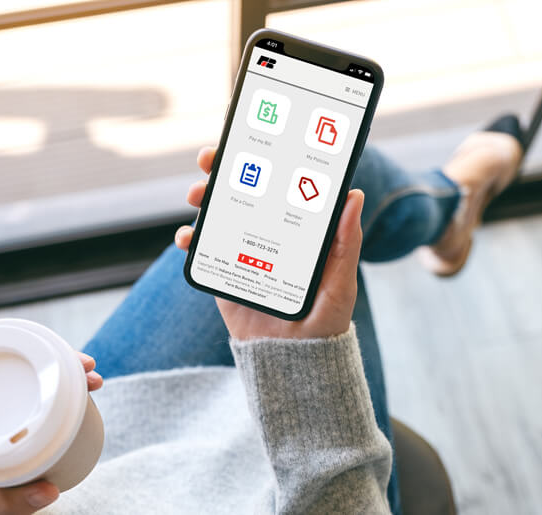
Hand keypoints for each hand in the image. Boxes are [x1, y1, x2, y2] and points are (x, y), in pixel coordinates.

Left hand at [0, 353, 102, 513]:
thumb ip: (14, 500)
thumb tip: (51, 491)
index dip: (34, 359)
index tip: (66, 361)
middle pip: (23, 369)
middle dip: (63, 363)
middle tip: (90, 371)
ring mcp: (0, 409)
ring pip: (36, 380)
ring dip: (69, 375)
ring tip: (94, 381)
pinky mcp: (17, 418)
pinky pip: (41, 396)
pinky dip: (65, 391)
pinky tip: (84, 393)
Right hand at [175, 147, 363, 339]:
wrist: (292, 360)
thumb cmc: (324, 319)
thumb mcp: (340, 281)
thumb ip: (346, 242)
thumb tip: (354, 196)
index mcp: (296, 228)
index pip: (278, 184)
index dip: (262, 159)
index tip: (248, 138)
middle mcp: (267, 232)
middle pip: (241, 191)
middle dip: (221, 170)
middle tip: (209, 159)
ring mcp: (242, 249)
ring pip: (218, 213)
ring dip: (202, 197)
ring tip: (197, 194)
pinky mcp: (223, 270)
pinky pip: (202, 248)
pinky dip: (189, 238)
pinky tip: (187, 237)